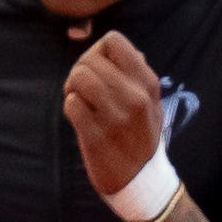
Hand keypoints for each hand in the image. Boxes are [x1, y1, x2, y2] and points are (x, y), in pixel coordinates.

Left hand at [61, 30, 169, 210]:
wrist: (141, 180)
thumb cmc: (140, 136)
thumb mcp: (151, 103)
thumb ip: (138, 75)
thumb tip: (125, 49)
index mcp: (148, 84)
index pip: (113, 41)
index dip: (97, 52)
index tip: (99, 69)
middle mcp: (135, 97)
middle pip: (89, 59)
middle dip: (80, 71)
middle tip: (84, 90)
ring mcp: (116, 117)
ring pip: (79, 78)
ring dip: (72, 88)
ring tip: (80, 101)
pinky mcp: (97, 136)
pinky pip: (71, 104)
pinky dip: (70, 108)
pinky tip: (80, 119)